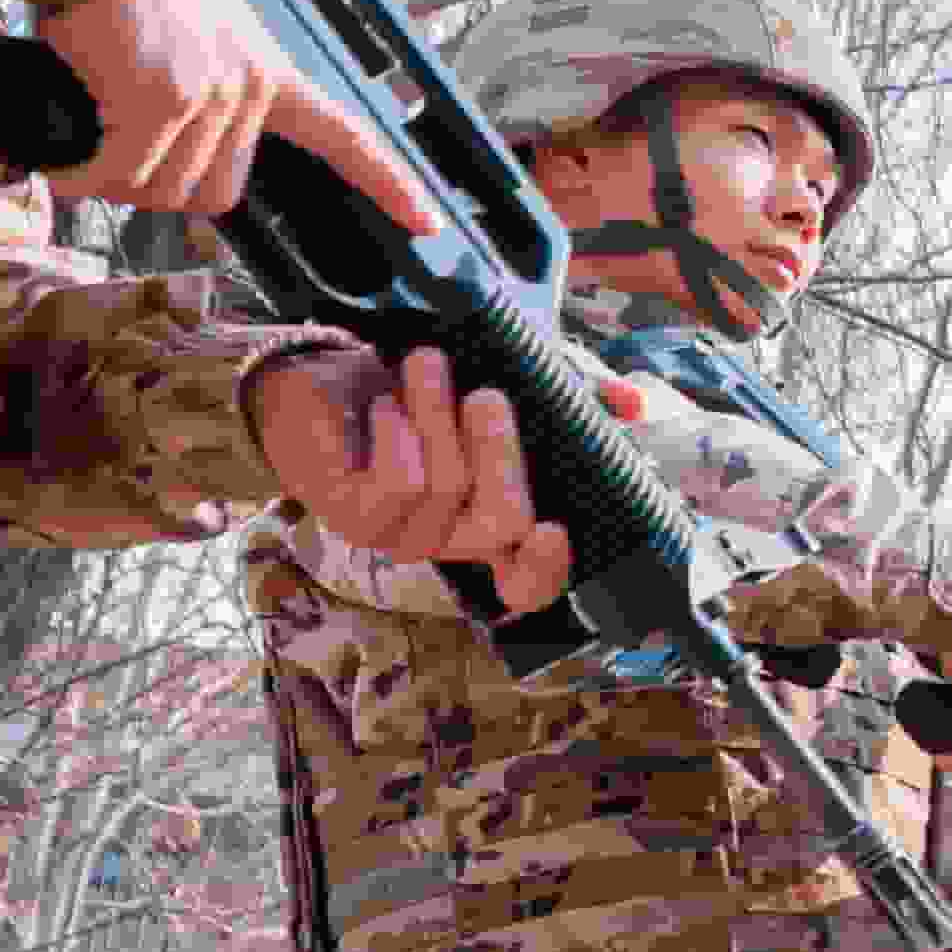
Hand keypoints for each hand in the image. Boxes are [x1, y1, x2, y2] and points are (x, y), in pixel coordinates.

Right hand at [34, 0, 434, 234]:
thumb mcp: (192, 34)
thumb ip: (196, 91)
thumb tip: (150, 151)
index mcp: (266, 70)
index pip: (342, 135)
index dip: (386, 182)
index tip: (427, 221)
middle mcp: (250, 86)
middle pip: (213, 194)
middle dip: (159, 188)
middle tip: (114, 150)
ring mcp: (212, 95)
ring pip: (158, 189)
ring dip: (111, 177)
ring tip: (84, 127)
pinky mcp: (163, 101)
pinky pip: (115, 172)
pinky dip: (79, 172)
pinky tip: (61, 152)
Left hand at [247, 347, 575, 610]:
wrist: (318, 375)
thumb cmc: (416, 388)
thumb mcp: (502, 379)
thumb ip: (569, 395)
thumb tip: (632, 404)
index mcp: (490, 523)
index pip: (528, 584)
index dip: (547, 569)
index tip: (555, 527)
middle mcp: (450, 540)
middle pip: (504, 523)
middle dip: (501, 452)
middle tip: (487, 395)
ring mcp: (400, 535)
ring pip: (448, 487)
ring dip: (438, 413)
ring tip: (425, 366)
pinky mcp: (352, 516)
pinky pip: (399, 480)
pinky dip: (399, 428)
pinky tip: (385, 402)